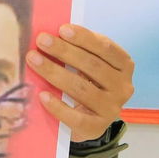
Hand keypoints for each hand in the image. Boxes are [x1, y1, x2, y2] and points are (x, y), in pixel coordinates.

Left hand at [26, 24, 134, 141]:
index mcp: (124, 65)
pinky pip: (75, 117)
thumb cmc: (88, 83)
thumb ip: (80, 50)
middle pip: (92, 66)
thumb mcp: (90, 65)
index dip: (84, 37)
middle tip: (41, 40)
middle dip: (64, 51)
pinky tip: (42, 95)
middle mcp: (123, 87)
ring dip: (55, 72)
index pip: (106, 47)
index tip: (61, 29)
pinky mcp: (97, 128)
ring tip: (34, 60)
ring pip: (82, 89)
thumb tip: (53, 35)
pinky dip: (58, 106)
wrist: (90, 120)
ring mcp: (111, 109)